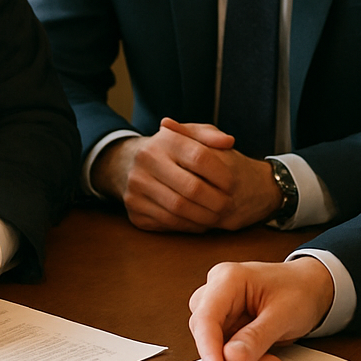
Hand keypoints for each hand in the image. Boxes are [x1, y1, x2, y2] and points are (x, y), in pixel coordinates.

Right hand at [91, 118, 282, 232]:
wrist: (127, 164)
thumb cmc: (169, 151)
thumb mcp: (188, 136)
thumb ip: (210, 135)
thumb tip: (229, 141)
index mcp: (164, 140)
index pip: (199, 157)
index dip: (221, 174)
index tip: (233, 184)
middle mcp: (145, 161)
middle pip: (191, 188)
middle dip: (215, 200)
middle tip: (228, 205)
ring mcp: (136, 187)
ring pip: (179, 209)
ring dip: (204, 216)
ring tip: (217, 216)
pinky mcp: (134, 210)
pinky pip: (168, 222)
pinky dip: (189, 225)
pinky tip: (200, 222)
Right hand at [189, 256, 333, 360]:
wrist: (310, 290)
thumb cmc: (299, 290)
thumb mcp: (284, 314)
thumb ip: (257, 337)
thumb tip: (230, 357)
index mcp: (228, 280)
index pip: (205, 317)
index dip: (208, 348)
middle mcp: (217, 294)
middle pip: (207, 335)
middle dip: (232, 359)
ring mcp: (221, 313)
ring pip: (217, 351)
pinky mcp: (226, 330)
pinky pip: (227, 357)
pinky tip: (268, 360)